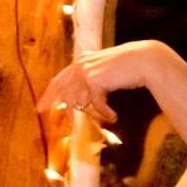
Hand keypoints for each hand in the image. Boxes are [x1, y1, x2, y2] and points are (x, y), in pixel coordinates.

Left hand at [36, 41, 154, 126]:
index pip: (60, 79)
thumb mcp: (105, 73)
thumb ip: (92, 84)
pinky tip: (114, 117)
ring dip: (85, 114)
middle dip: (50, 101)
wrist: (144, 60)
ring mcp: (87, 71)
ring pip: (77, 100)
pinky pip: (96, 104)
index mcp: (82, 61)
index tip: (41, 105)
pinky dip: (105, 112)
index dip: (50, 93)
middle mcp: (81, 64)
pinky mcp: (95, 80)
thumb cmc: (128, 68)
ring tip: (84, 126)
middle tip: (42, 113)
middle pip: (60, 88)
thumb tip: (81, 104)